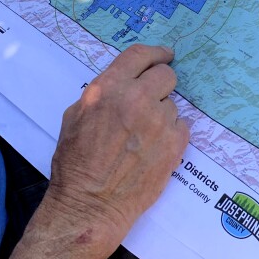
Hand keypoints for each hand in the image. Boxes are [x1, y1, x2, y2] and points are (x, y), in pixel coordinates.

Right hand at [45, 44, 188, 252]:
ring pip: (172, 104)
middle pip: (165, 74)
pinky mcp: (174, 144)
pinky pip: (182, 126)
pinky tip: (154, 148)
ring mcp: (158, 122)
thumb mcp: (76, 116)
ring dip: (162, 114)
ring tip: (143, 136)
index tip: (165, 54)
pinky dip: (171, 134)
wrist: (90, 205)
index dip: (155, 52)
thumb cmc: (75, 163)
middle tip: (152, 99)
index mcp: (108, 88)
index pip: (140, 55)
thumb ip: (102, 93)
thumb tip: (124, 82)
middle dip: (160, 84)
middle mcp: (136, 99)